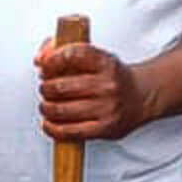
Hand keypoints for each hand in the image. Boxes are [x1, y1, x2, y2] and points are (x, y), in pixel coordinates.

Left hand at [36, 38, 151, 143]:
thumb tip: (39, 59)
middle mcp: (107, 85)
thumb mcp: (96, 57)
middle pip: (60, 86)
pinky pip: (70, 131)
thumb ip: (65, 50)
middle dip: (45, 88)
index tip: (44, 65)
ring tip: (47, 105)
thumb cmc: (112, 77)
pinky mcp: (104, 128)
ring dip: (46, 108)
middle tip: (46, 88)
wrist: (142, 96)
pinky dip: (52, 128)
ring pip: (61, 110)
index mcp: (105, 62)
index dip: (51, 60)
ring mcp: (107, 108)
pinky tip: (49, 123)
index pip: (71, 55)